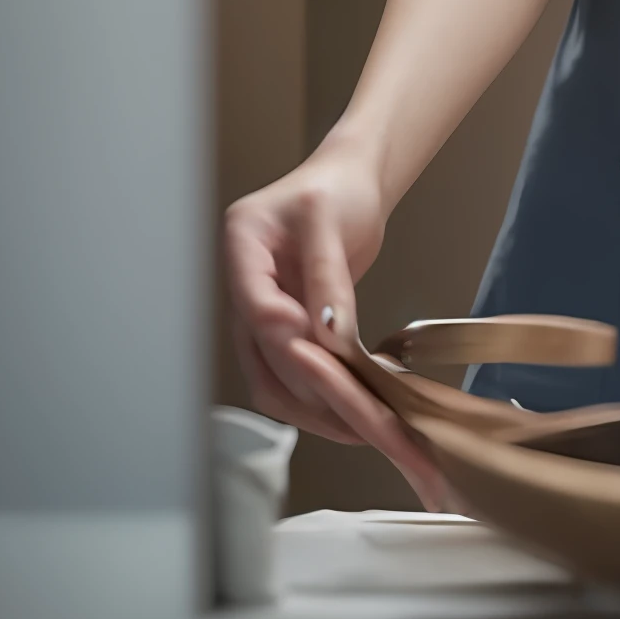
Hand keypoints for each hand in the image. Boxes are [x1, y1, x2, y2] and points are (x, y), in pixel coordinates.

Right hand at [222, 147, 447, 508]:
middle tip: (375, 429)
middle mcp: (243, 291)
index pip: (259, 311)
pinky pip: (297, 378)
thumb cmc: (335, 188)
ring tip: (377, 433)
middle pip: (271, 361)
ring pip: (278, 383)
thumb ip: (327, 275)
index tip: (335, 366)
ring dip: (326, 412)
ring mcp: (260, 317)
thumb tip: (331, 337)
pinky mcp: (284, 334)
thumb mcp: (329, 218)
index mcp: (241, 249)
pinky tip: (363, 414)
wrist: (344, 185)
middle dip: (324, 399)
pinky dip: (328, 400)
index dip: (293, 345)